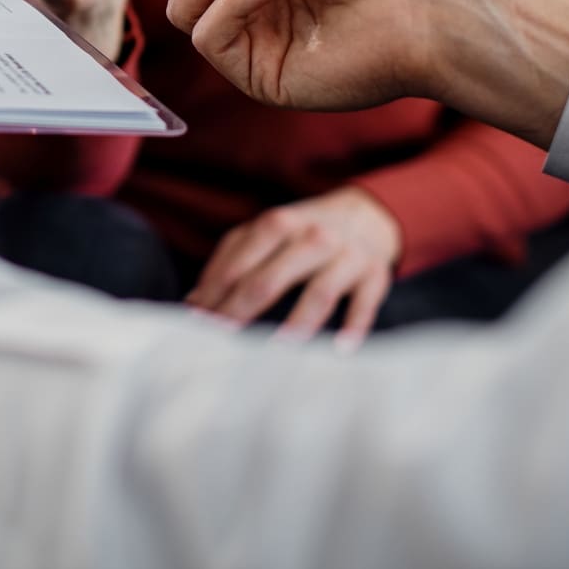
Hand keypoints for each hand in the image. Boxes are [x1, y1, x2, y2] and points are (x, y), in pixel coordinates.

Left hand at [185, 187, 401, 346]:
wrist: (366, 215)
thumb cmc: (302, 231)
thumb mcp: (266, 233)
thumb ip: (230, 260)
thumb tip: (194, 302)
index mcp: (278, 224)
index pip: (239, 264)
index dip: (215, 294)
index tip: (196, 322)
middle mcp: (312, 237)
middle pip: (270, 279)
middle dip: (241, 311)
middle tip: (222, 341)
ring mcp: (346, 256)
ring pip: (319, 292)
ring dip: (298, 323)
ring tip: (277, 352)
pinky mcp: (374, 275)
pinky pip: (364, 303)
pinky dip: (354, 327)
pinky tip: (340, 351)